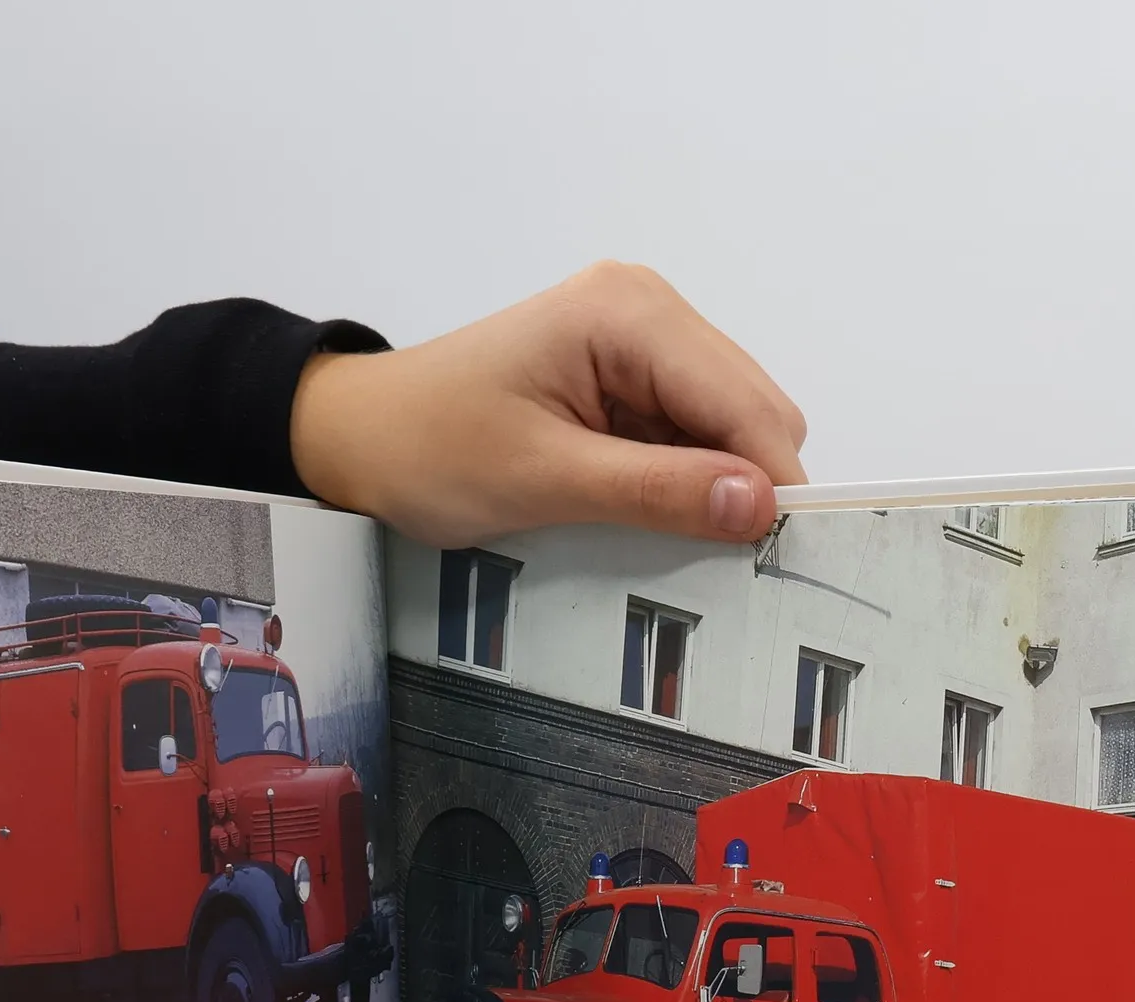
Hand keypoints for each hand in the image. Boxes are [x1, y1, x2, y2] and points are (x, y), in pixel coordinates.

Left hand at [291, 261, 806, 546]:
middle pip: (751, 409)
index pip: (744, 402)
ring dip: (709, 485)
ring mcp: (638, 340)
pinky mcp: (624, 376)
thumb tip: (757, 505)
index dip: (770, 481)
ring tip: (658, 534)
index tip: (775, 558)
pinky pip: (687, 434)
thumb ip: (656, 491)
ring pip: (726, 426)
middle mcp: (646, 309)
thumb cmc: (428, 448)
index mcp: (629, 313)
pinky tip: (642, 511)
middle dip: (743, 483)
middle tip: (712, 559)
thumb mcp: (545, 481)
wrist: (359, 438)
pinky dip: (680, 480)